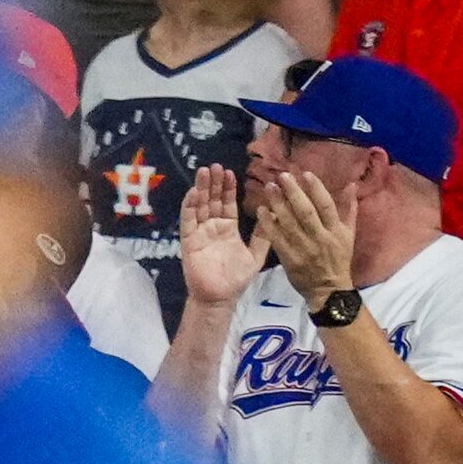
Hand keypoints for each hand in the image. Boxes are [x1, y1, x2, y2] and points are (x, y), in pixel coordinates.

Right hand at [174, 166, 270, 310]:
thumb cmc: (236, 279)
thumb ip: (264, 235)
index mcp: (228, 229)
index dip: (228, 189)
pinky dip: (189, 206)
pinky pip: (188, 221)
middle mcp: (212, 228)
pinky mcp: (189, 241)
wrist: (220, 298)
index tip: (231, 172)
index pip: (227, 204)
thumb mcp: (256, 254)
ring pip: (199, 207)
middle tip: (215, 165)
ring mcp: (199, 234)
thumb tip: (274, 213)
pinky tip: (193, 193)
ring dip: (201, 189)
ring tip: (204, 171)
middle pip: (212, 201)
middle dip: (214, 183)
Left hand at [254, 167, 357, 311]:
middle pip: (305, 212)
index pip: (326, 206)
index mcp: (336, 230)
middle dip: (293, 193)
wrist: (328, 289)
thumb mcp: (349, 234)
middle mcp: (320, 238)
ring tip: (269, 188)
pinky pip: (277, 239)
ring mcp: (304, 249)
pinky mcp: (289, 259)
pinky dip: (268, 225)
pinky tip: (261, 211)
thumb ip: (349, 209)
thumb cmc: (339, 259)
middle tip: (281, 177)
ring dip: (278, 205)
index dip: (316, 189)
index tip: (305, 174)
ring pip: (289, 224)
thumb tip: (351, 185)